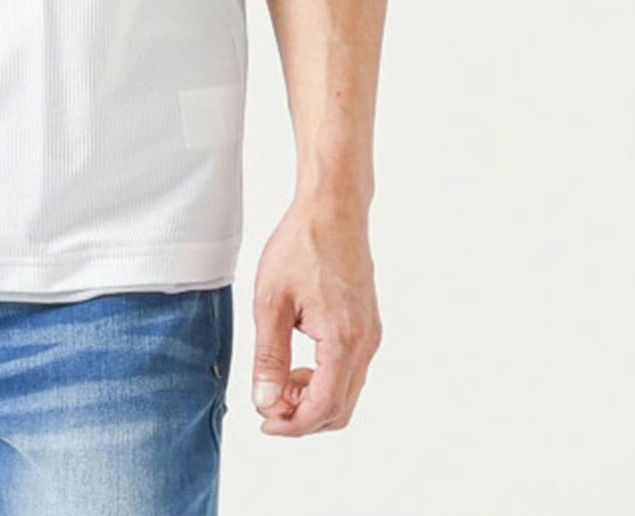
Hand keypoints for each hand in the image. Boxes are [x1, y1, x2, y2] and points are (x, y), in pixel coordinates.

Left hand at [250, 196, 381, 436]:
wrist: (333, 209)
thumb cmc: (301, 245)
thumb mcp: (271, 301)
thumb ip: (269, 356)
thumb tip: (265, 400)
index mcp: (343, 340)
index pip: (323, 408)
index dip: (292, 424)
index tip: (264, 420)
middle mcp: (365, 344)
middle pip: (339, 409)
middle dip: (303, 416)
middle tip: (268, 402)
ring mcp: (370, 335)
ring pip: (346, 391)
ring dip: (313, 398)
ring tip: (278, 378)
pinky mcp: (367, 325)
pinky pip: (350, 369)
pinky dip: (324, 378)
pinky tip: (297, 361)